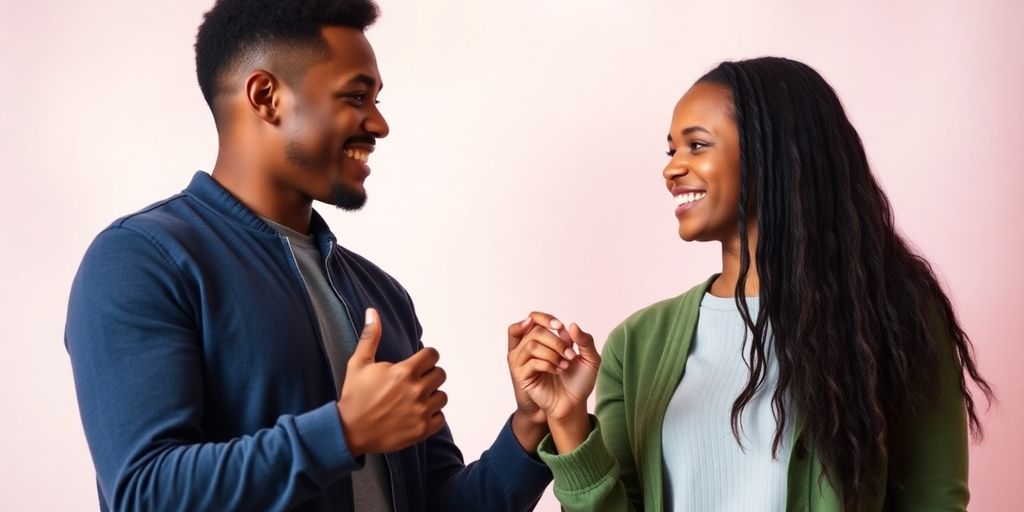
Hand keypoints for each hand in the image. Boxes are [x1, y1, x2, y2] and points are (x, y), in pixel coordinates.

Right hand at [338, 308, 447, 456]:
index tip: (418, 363)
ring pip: (442, 397)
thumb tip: (372, 312)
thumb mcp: (359, 363)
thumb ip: (370, 336)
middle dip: (429, 375)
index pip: (433, 355)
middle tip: (415, 381)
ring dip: (432, 396)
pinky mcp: (422, 430)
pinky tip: (417, 414)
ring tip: (415, 398)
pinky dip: (432, 416)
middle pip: (440, 374)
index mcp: (404, 372)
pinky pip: (441, 418)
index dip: (426, 357)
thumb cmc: (354, 396)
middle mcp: (416, 391)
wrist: (348, 431)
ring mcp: (421, 411)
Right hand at [510, 315, 599, 421]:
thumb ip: (585, 340)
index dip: (545, 318)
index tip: (560, 327)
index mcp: (544, 340)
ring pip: (531, 345)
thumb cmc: (579, 382)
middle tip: (570, 355)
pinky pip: (531, 362)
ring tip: (565, 365)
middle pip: (534, 331)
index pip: (533, 318)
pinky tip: (558, 371)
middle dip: (556, 341)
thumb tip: (571, 325)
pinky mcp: (523, 376)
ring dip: (552, 353)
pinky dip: (547, 364)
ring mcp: (524, 363)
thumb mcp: (590, 359)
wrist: (574, 404)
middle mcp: (531, 349)